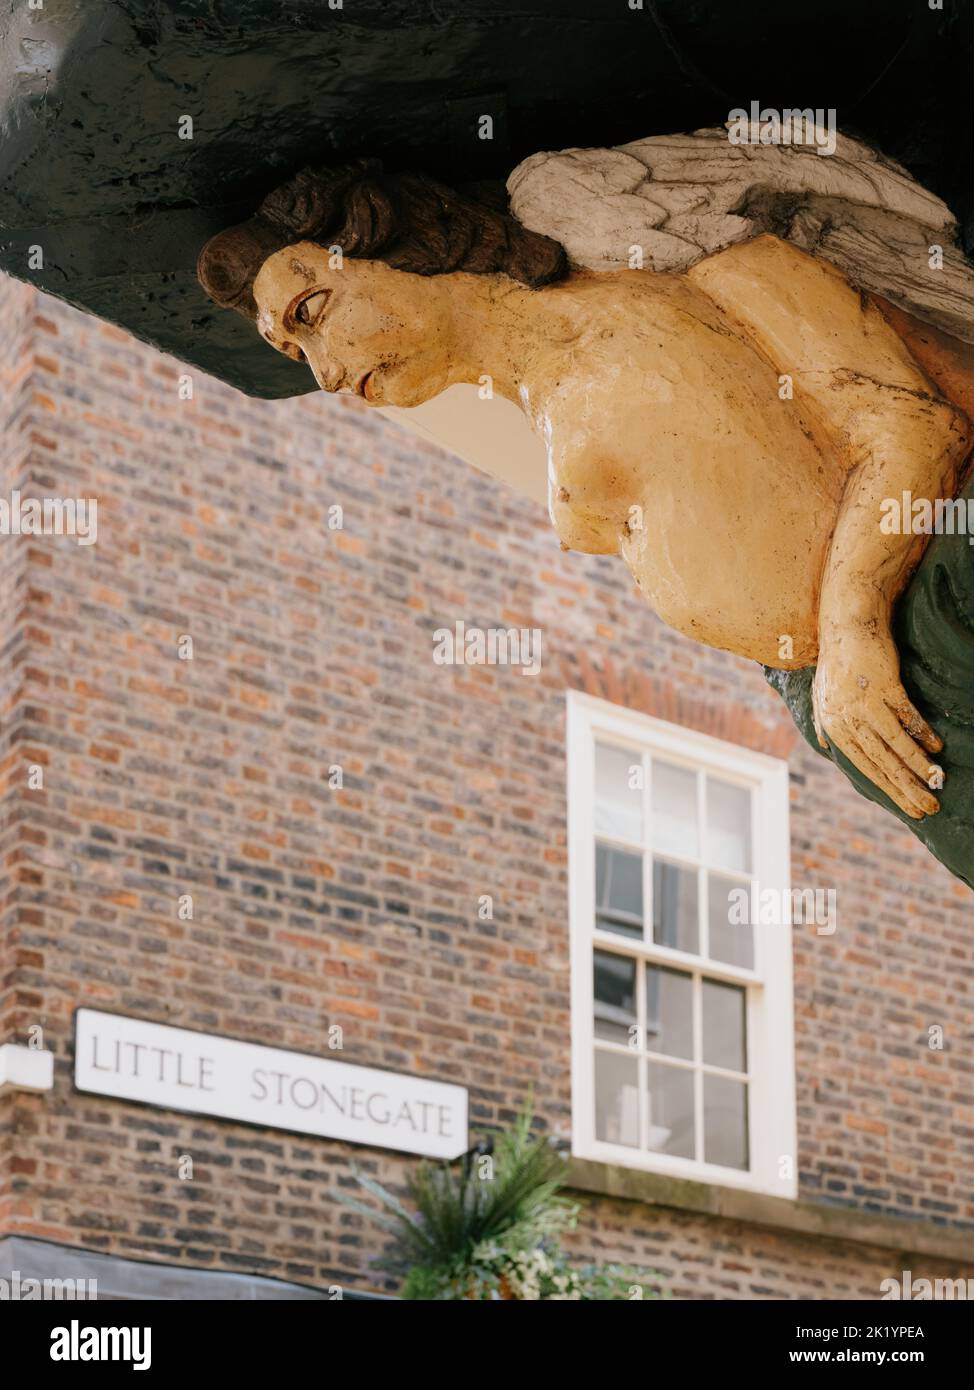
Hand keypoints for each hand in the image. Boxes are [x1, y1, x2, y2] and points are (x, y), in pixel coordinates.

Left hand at [813, 631, 942, 818]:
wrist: (846, 627)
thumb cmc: (836, 664)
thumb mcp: (821, 696)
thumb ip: (823, 724)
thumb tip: (824, 745)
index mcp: (834, 728)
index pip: (865, 768)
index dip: (890, 790)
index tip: (910, 808)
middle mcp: (848, 720)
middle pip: (881, 762)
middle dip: (907, 788)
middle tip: (929, 808)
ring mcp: (866, 703)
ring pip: (895, 743)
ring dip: (917, 765)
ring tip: (936, 782)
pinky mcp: (884, 685)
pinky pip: (907, 715)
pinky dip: (922, 732)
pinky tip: (936, 747)